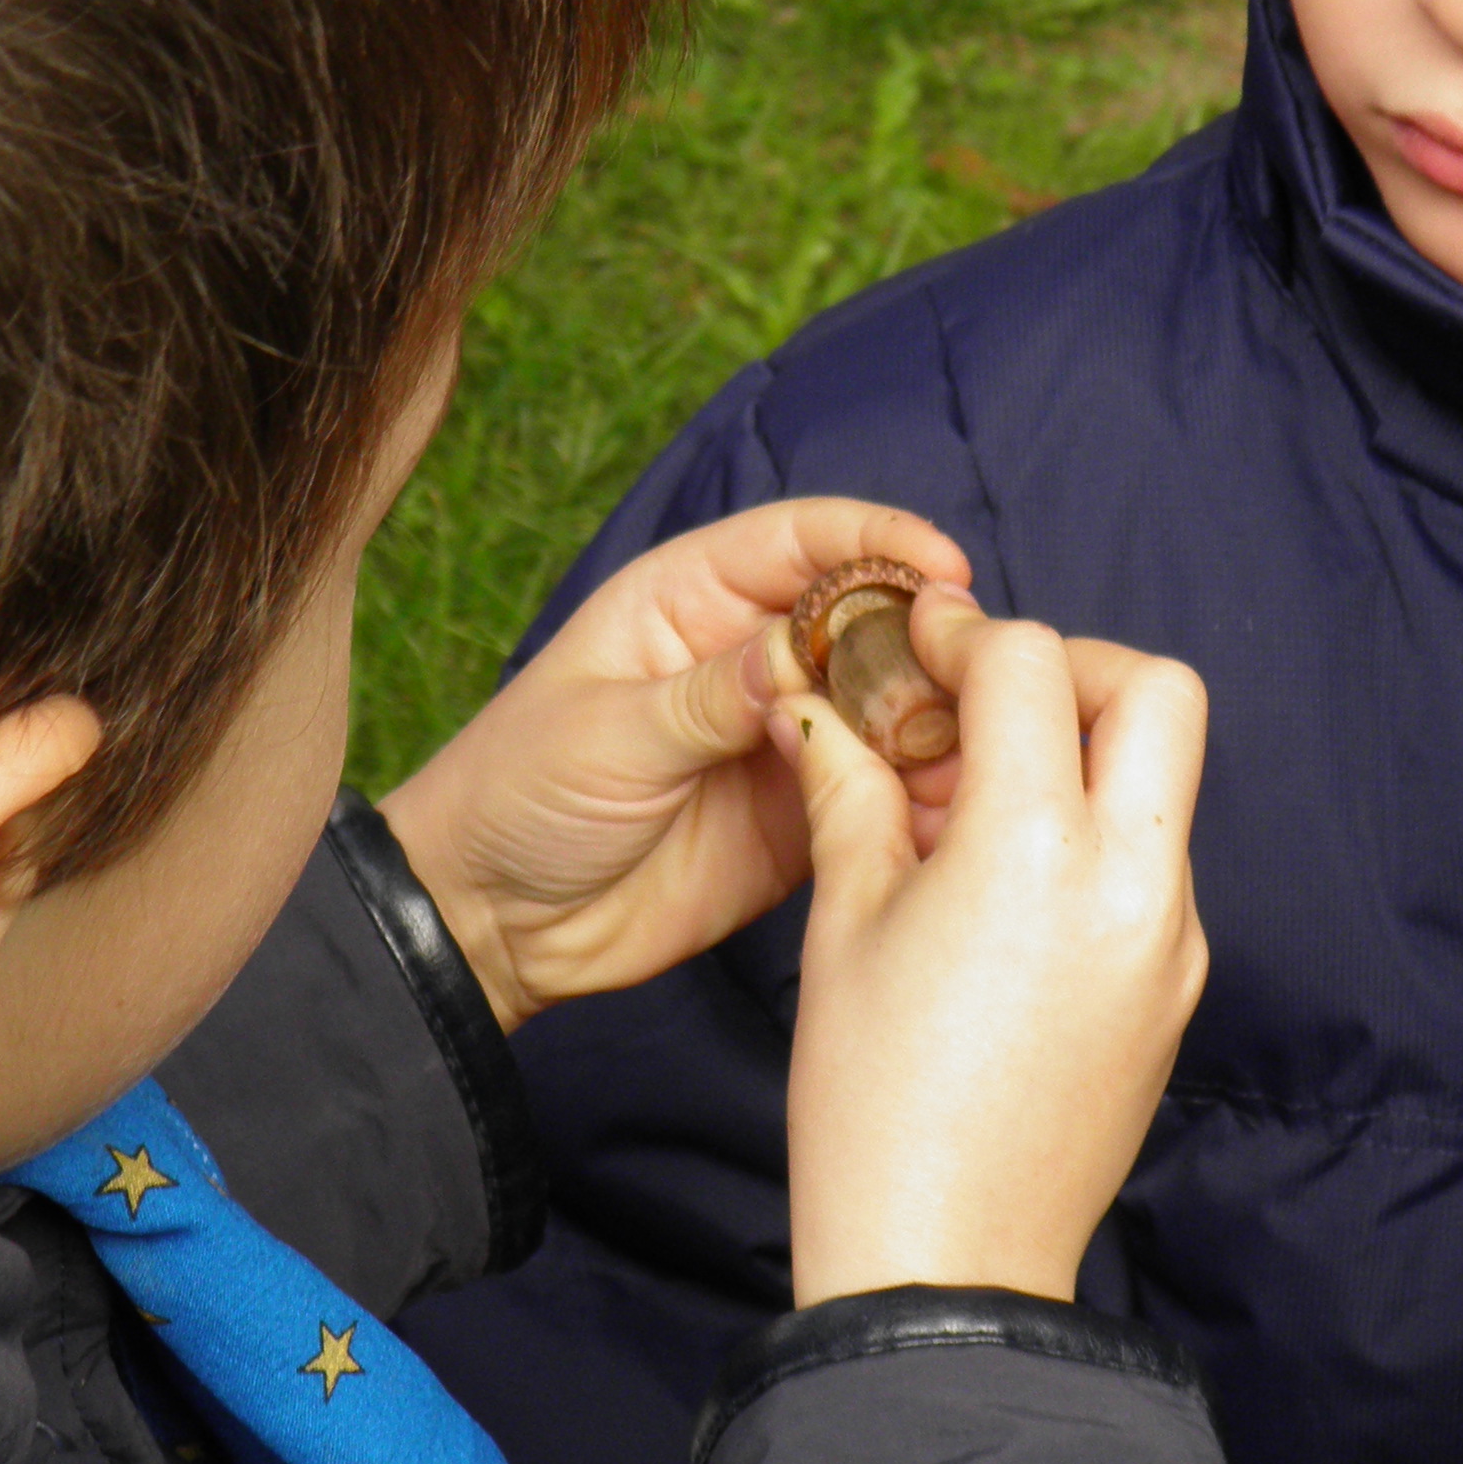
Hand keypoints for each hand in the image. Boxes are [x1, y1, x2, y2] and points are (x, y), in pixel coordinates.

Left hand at [374, 499, 972, 1027]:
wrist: (490, 923)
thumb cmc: (518, 794)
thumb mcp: (607, 733)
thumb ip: (708, 696)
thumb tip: (802, 653)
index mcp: (689, 600)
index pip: (799, 542)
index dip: (875, 541)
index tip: (941, 564)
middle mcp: (747, 657)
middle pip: (861, 621)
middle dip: (921, 634)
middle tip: (972, 668)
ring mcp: (780, 738)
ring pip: (882, 708)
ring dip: (931, 720)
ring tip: (972, 744)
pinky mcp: (800, 816)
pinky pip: (874, 794)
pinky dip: (916, 798)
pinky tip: (947, 806)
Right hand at [777, 607, 1207, 1306]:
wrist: (944, 1266)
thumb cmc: (870, 1104)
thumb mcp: (843, 927)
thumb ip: (848, 794)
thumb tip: (821, 711)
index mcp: (1039, 849)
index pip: (1030, 663)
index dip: (962, 634)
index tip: (913, 650)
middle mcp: (1135, 882)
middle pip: (1157, 691)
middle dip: (1068, 668)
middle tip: (981, 706)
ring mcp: (1172, 941)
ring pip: (1162, 781)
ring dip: (1080, 756)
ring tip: (970, 807)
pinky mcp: (1177, 991)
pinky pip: (1154, 867)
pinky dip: (1092, 837)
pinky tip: (1002, 887)